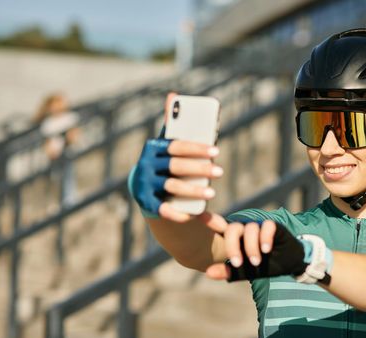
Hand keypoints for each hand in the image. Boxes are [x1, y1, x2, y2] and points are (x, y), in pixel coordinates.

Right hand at [129, 93, 222, 221]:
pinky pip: (162, 208)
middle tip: (220, 171)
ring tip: (212, 193)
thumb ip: (173, 123)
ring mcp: (144, 184)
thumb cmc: (163, 161)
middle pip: (176, 166)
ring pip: (171, 186)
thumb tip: (173, 94)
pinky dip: (176, 212)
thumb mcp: (166, 143)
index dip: (197, 148)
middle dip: (200, 169)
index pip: (177, 145)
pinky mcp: (146, 202)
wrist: (144, 187)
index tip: (217, 151)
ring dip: (193, 190)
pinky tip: (192, 215)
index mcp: (153, 147)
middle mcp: (146, 165)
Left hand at [206, 221, 306, 280]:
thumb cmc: (263, 265)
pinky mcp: (273, 226)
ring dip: (251, 247)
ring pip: (250, 229)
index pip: (219, 225)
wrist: (288, 264)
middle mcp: (244, 229)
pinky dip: (265, 237)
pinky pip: (266, 226)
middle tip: (238, 264)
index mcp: (234, 238)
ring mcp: (258, 226)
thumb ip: (227, 271)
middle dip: (233, 247)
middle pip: (233, 229)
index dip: (210, 219)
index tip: (199, 218)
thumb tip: (208, 273)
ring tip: (256, 262)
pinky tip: (266, 249)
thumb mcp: (244, 271)